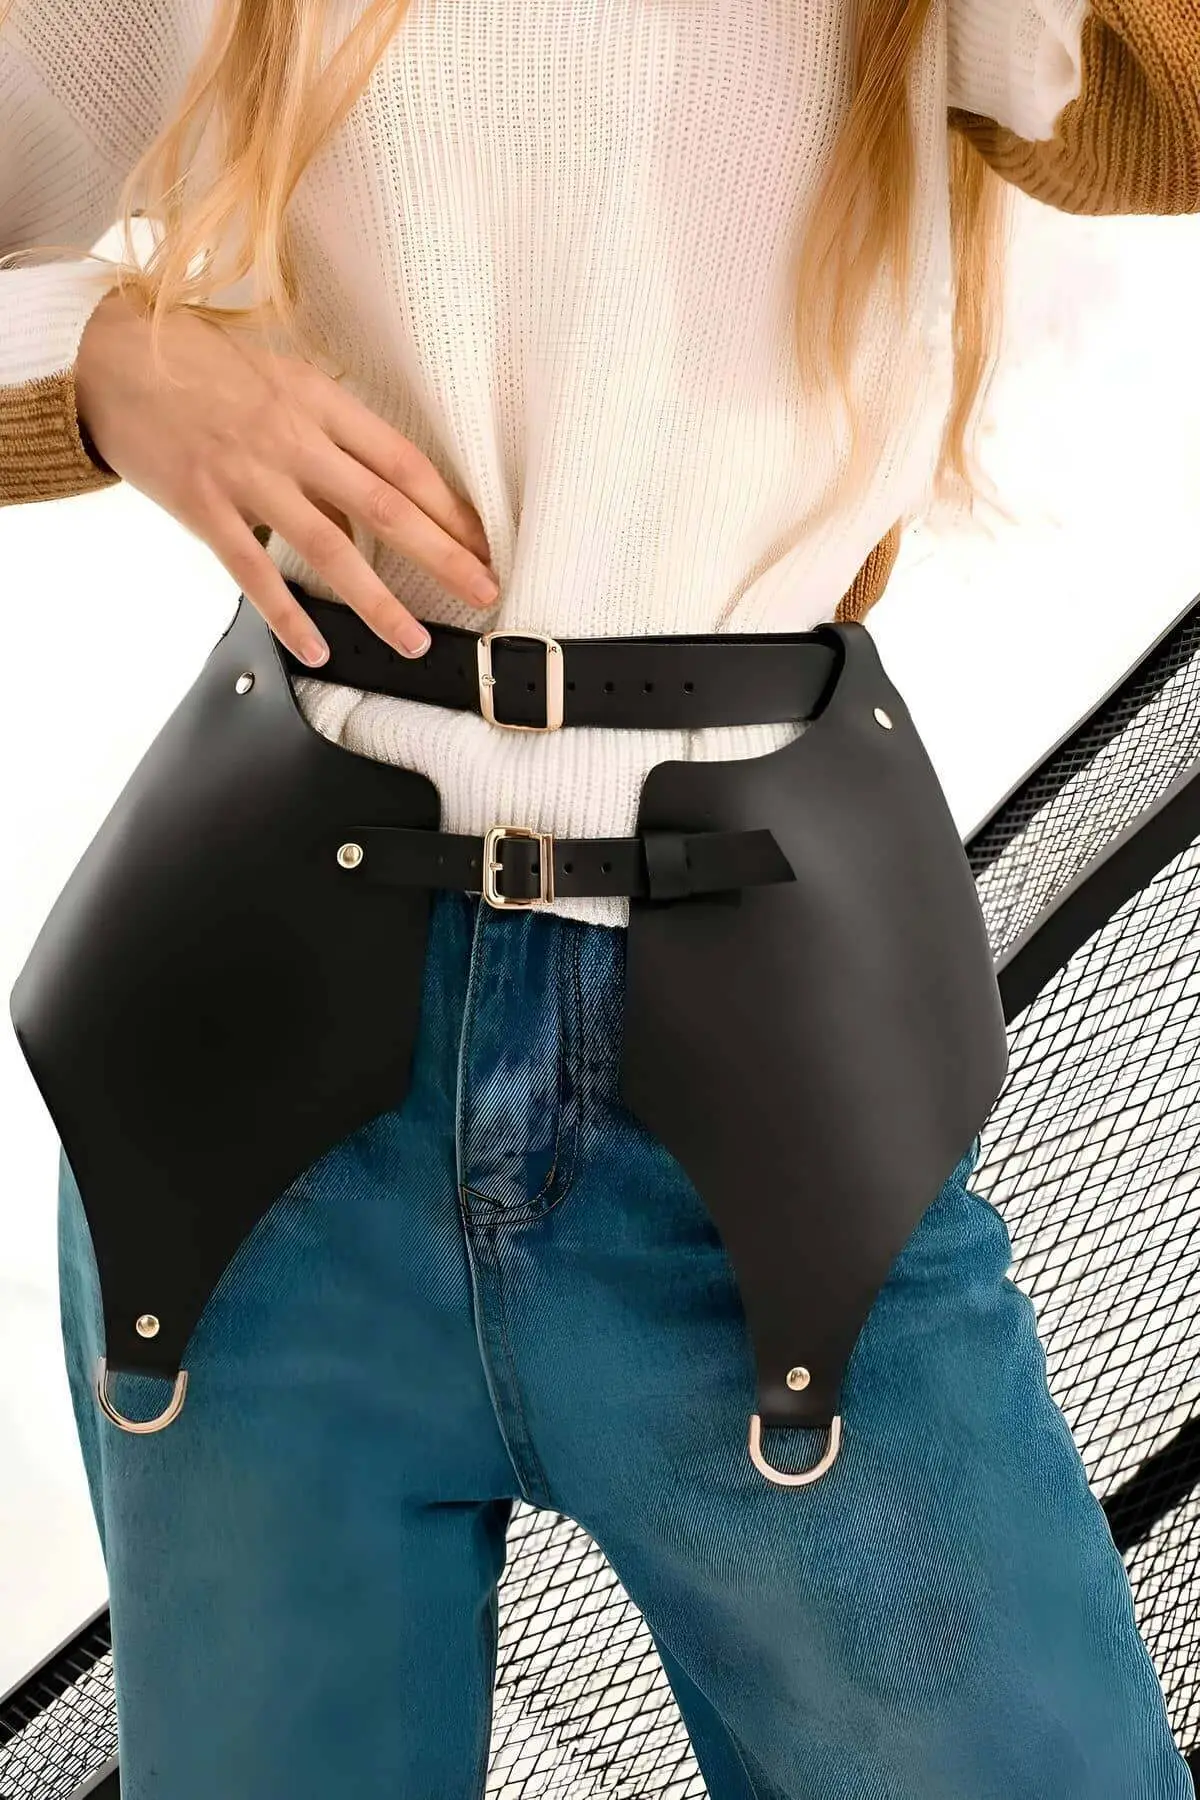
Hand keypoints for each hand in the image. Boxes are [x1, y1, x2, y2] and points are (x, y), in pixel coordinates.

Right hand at [74, 290, 496, 664]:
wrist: (106, 356)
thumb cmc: (196, 364)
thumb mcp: (277, 381)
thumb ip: (325, 441)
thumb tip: (362, 515)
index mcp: (317, 400)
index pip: (403, 461)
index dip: (449, 506)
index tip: (482, 541)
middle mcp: (291, 438)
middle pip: (385, 508)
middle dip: (443, 555)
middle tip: (484, 592)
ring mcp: (248, 476)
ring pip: (330, 549)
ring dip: (378, 602)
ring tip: (414, 640)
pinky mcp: (204, 507)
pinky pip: (256, 572)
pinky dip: (289, 615)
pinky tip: (316, 649)